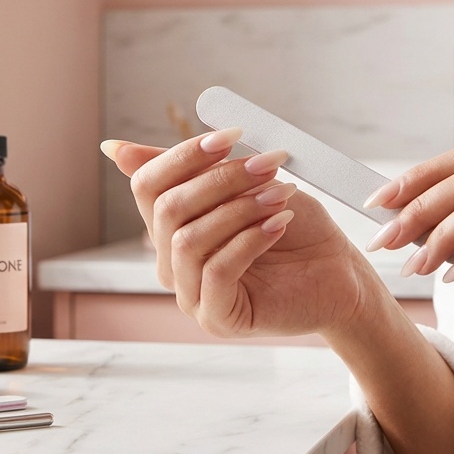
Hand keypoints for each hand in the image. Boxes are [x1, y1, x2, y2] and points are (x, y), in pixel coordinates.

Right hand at [102, 130, 377, 339]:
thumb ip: (191, 168)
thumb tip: (113, 148)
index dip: (184, 155)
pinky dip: (250, 240)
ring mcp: (191, 295)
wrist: (339, 275)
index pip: (147, 185)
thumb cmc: (294, 228)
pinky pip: (216, 272)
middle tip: (268, 165)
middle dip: (220, 179)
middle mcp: (171, 263)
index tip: (232, 135)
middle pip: (167, 210)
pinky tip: (279, 223)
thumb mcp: (245, 186)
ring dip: (238, 209)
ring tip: (281, 194)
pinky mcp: (218, 318)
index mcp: (170, 227)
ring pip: (188, 241)